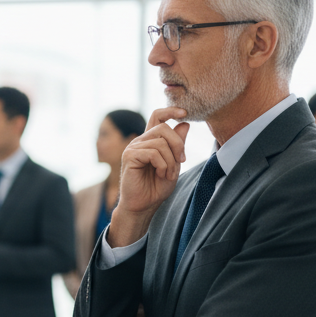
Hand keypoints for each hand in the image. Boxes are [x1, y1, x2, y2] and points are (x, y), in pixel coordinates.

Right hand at [107, 107, 189, 246]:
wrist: (143, 206)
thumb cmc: (156, 187)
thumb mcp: (174, 164)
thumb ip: (178, 145)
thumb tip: (185, 123)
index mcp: (151, 141)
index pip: (157, 116)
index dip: (170, 110)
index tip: (185, 113)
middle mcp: (141, 141)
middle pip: (163, 127)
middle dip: (178, 144)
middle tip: (182, 161)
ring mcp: (134, 147)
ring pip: (160, 142)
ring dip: (171, 160)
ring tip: (168, 174)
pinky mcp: (130, 156)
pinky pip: (153, 152)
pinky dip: (163, 165)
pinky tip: (161, 174)